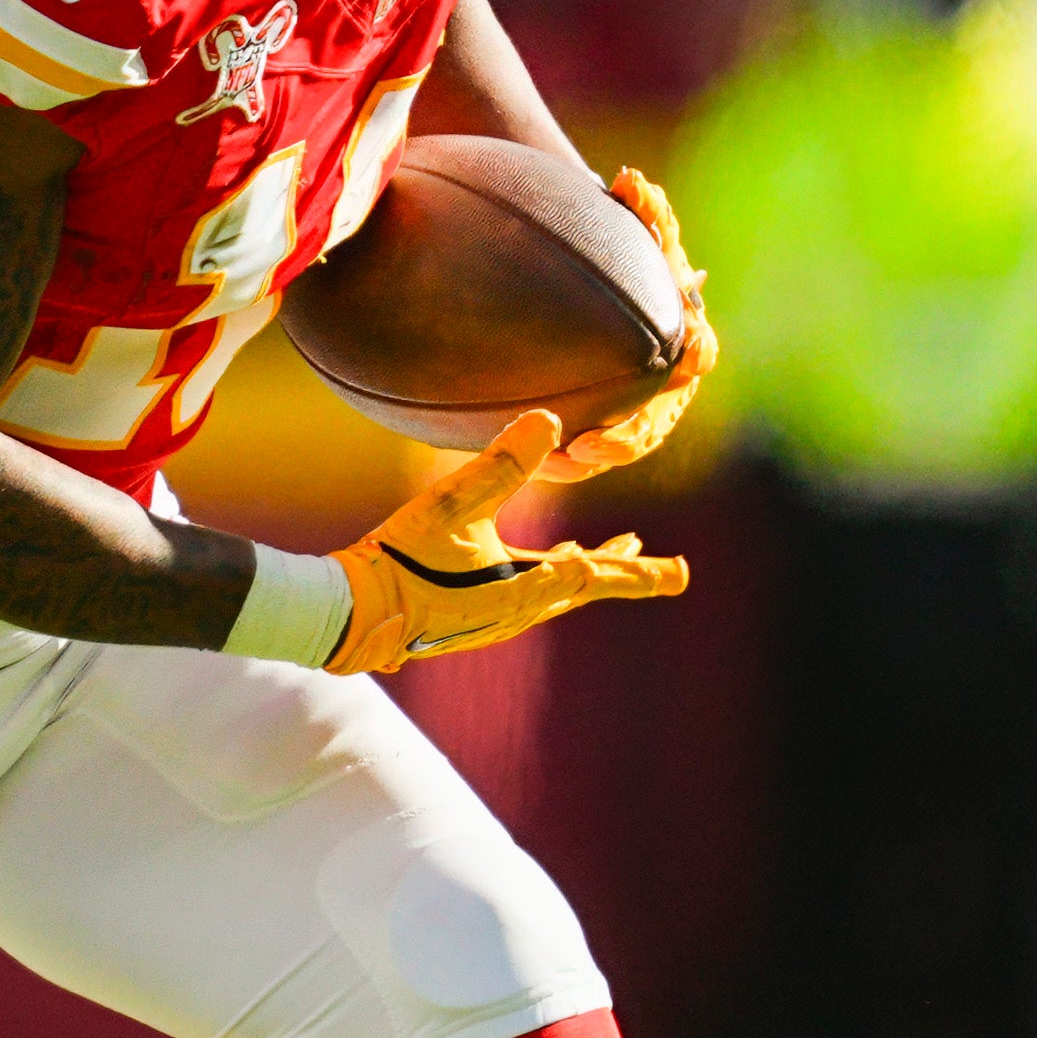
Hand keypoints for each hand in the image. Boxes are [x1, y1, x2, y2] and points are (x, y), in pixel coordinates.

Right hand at [328, 408, 689, 672]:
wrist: (356, 615)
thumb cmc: (403, 560)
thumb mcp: (453, 504)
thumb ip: (501, 463)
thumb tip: (549, 420)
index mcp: (526, 586)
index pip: (598, 575)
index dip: (640, 571)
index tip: (680, 573)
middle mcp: (520, 609)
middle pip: (587, 586)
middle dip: (629, 573)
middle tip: (673, 573)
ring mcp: (497, 617)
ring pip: (559, 591)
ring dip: (591, 571)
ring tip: (616, 555)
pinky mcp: (474, 616)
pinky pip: (530, 594)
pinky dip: (554, 577)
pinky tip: (544, 567)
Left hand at [531, 163, 718, 485]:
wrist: (605, 288)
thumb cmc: (630, 258)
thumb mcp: (641, 233)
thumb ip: (644, 211)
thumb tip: (631, 180)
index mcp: (688, 339)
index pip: (698, 355)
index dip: (689, 360)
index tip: (671, 360)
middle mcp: (669, 385)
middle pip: (656, 422)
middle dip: (628, 438)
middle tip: (591, 445)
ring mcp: (639, 412)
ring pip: (619, 446)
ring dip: (591, 459)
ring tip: (557, 463)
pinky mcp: (606, 430)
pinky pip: (587, 455)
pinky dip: (564, 461)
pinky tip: (531, 462)